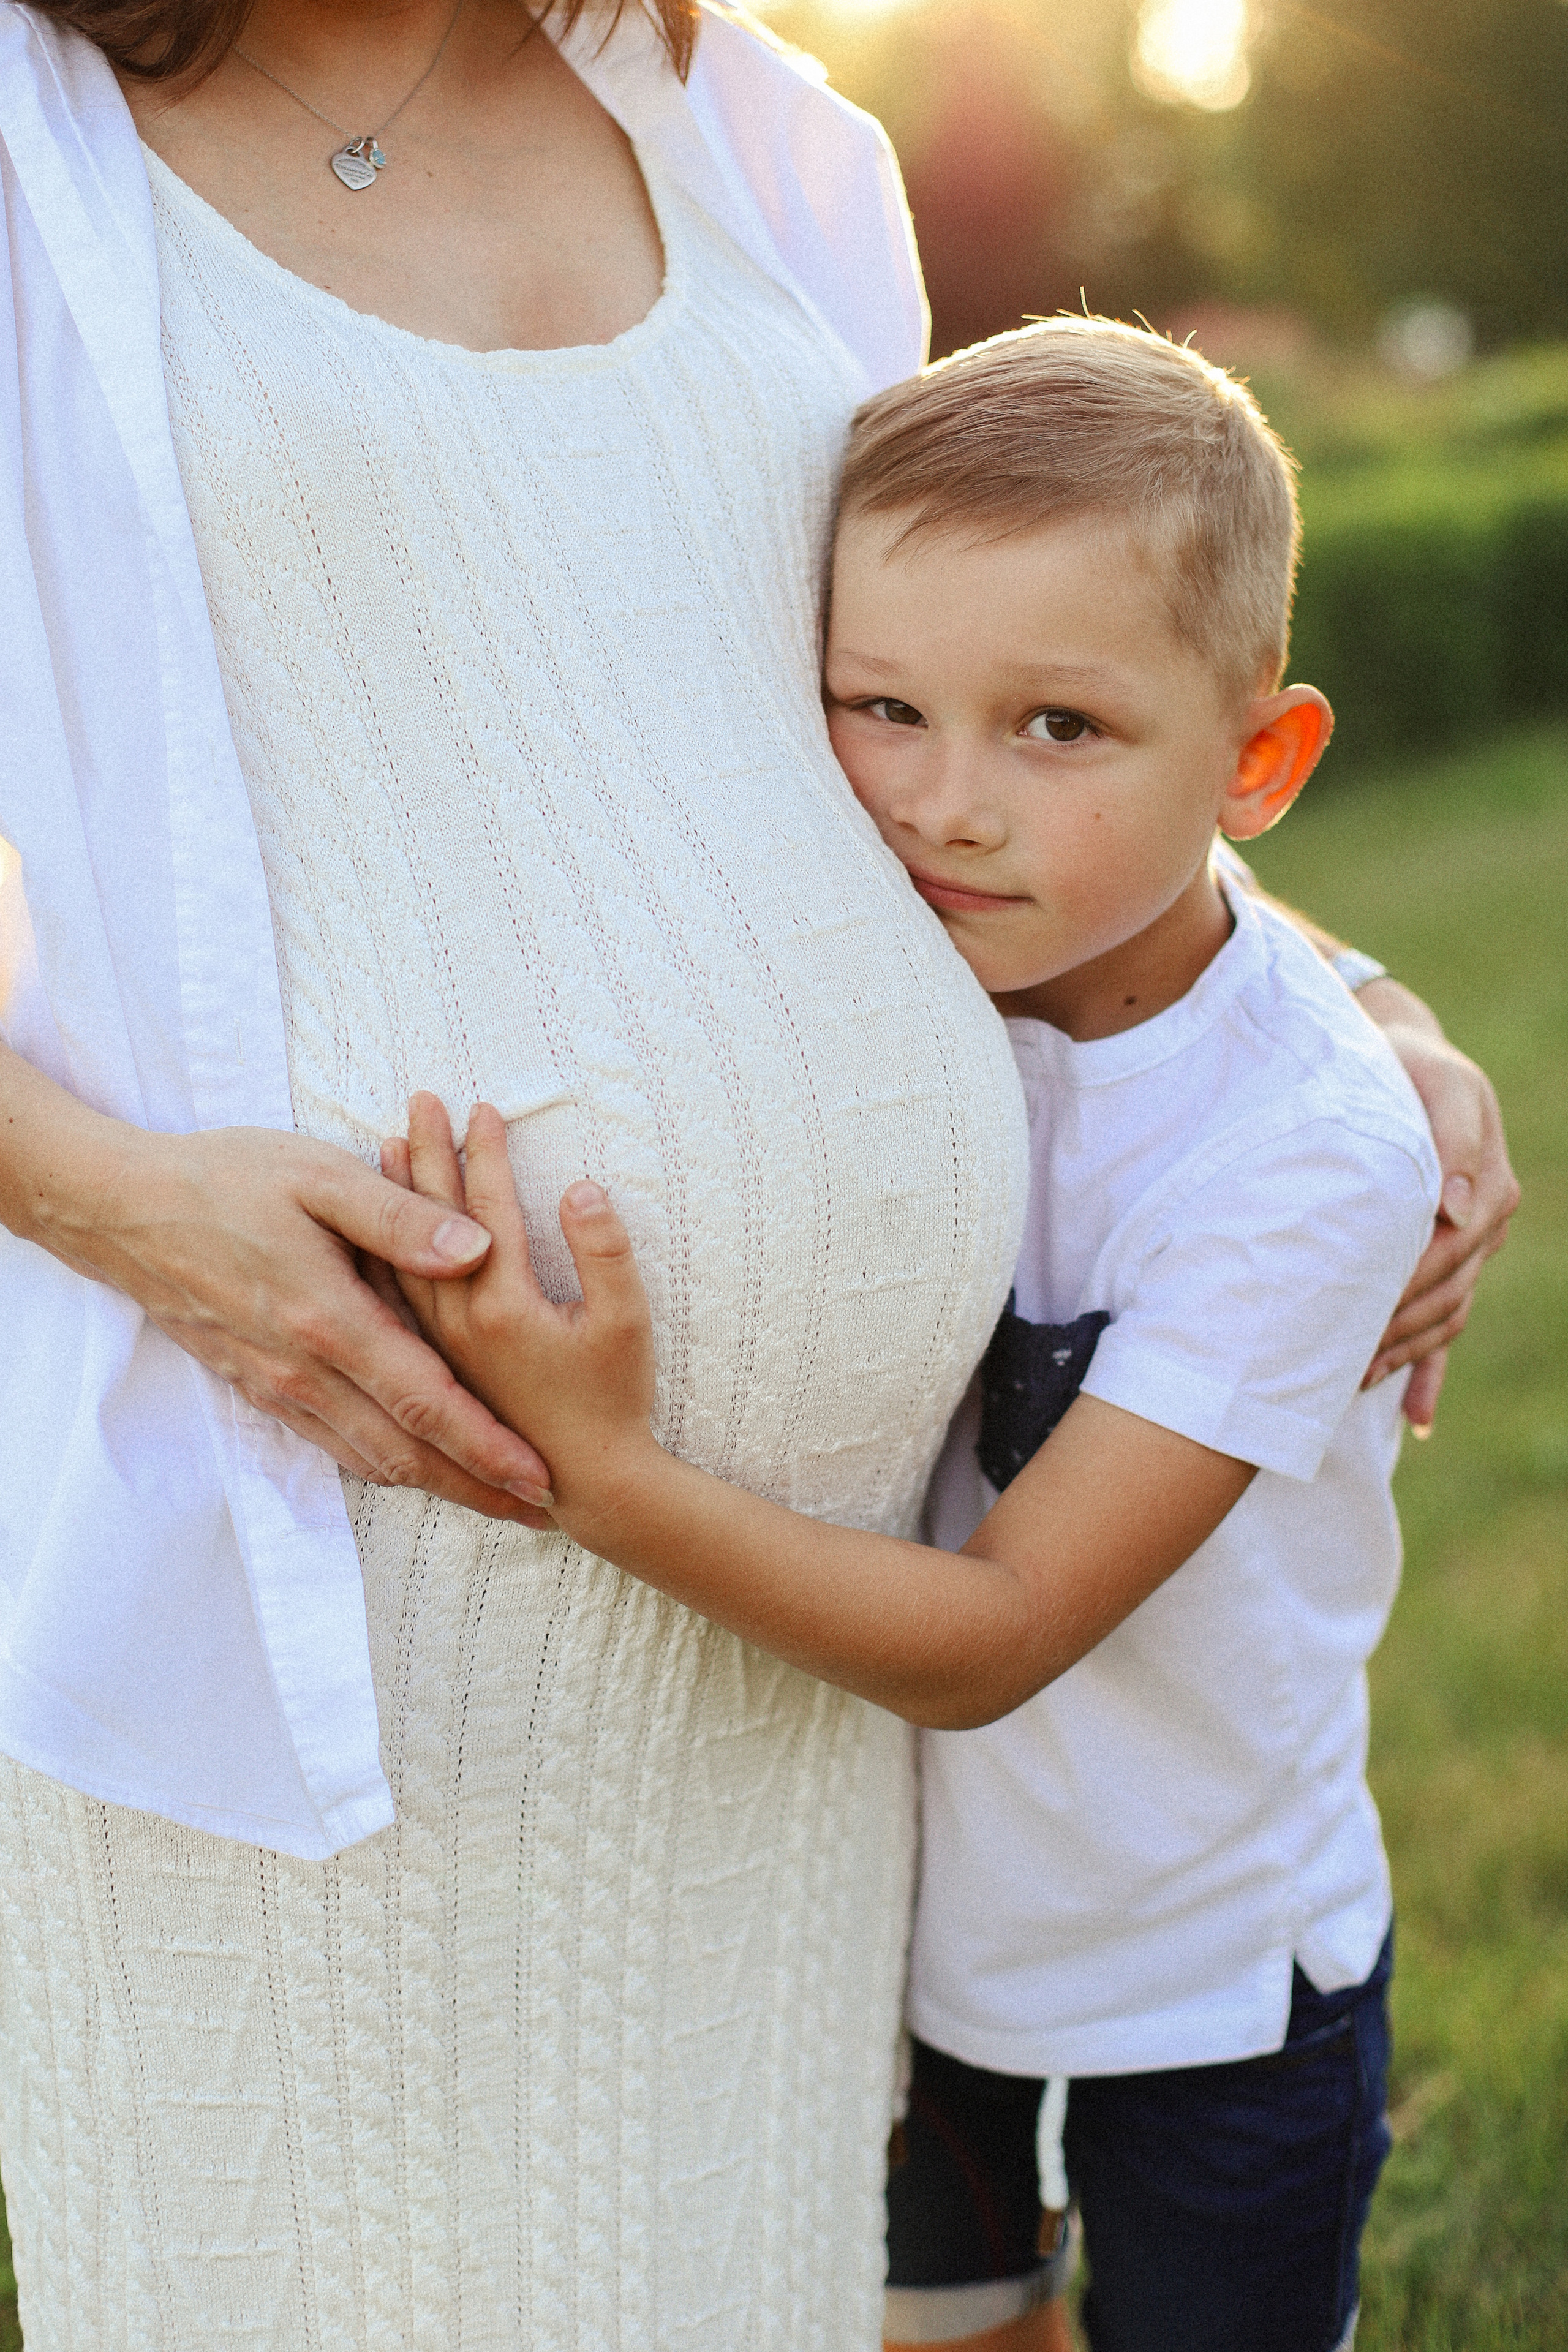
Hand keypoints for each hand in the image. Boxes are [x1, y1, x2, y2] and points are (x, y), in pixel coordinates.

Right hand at [0, 1045, 552, 1519]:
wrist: (120, 1209)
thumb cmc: (225, 1179)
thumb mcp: (318, 1176)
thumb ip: (401, 1217)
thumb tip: (481, 1249)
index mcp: (329, 1321)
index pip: (427, 1401)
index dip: (487, 1445)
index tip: (540, 1476)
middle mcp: (303, 1372)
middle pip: (406, 1452)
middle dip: (477, 1487)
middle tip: (540, 1512)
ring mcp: (276, 1387)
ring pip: (368, 1459)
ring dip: (436, 1484)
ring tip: (492, 1499)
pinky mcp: (256, 1386)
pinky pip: (331, 1444)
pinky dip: (382, 1464)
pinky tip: (413, 1466)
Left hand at [387, 1094, 658, 1526]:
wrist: (585, 1482)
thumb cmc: (614, 1401)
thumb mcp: (626, 1322)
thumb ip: (604, 1252)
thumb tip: (581, 1187)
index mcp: (502, 1305)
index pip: (485, 1209)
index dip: (485, 1152)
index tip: (481, 1105)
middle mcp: (459, 1321)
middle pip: (431, 1223)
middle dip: (430, 1155)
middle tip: (420, 1101)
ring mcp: (443, 1344)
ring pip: (402, 1255)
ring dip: (395, 1198)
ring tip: (389, 1146)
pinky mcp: (441, 1362)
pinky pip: (395, 1296)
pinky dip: (383, 1251)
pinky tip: (374, 1230)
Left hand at [1358, 989, 1519, 1432]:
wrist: (1397, 1062)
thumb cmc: (1409, 1066)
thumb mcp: (1439, 1084)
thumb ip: (1455, 1138)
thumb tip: (1461, 1209)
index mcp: (1488, 1189)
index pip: (1447, 1252)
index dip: (1402, 1284)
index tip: (1354, 1310)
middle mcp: (1483, 1228)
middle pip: (1442, 1294)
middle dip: (1392, 1329)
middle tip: (1337, 1362)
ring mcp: (1466, 1251)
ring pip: (1442, 1317)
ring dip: (1402, 1355)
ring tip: (1352, 1385)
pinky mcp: (1443, 1263)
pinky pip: (1445, 1329)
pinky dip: (1429, 1373)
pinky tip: (1415, 1420)